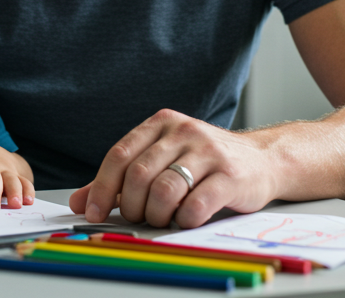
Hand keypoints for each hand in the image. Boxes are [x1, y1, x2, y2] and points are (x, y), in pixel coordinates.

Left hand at [68, 109, 277, 228]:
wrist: (263, 160)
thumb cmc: (205, 164)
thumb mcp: (162, 161)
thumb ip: (121, 180)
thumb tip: (80, 201)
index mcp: (161, 123)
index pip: (119, 155)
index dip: (102, 188)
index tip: (95, 212)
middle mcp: (184, 131)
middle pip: (139, 175)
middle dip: (132, 206)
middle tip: (140, 218)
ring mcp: (208, 151)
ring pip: (165, 190)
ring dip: (157, 215)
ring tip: (164, 219)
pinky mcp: (231, 175)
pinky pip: (196, 204)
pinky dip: (184, 220)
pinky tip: (187, 219)